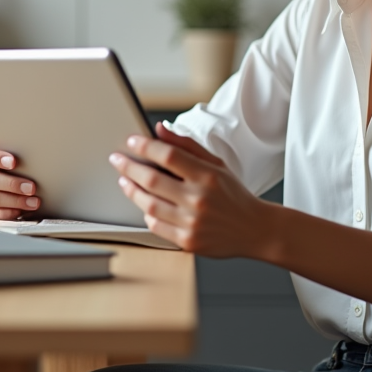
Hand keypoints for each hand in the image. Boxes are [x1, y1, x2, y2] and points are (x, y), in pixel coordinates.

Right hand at [0, 143, 40, 219]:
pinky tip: (21, 211)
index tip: (13, 162)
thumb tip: (40, 155)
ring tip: (34, 201)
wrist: (20, 186)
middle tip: (31, 187)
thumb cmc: (20, 167)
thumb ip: (21, 155)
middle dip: (12, 184)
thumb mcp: (20, 158)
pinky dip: (9, 213)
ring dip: (16, 200)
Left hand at [109, 122, 270, 257]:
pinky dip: (146, 214)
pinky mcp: (188, 241)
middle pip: (152, 179)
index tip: (132, 141)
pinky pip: (156, 226)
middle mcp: (199, 199)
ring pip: (149, 204)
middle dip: (129, 167)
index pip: (168, 155)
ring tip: (124, 181)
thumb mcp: (216, 164)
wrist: (254, 229)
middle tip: (117, 160)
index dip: (145, 146)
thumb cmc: (234, 194)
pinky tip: (144, 205)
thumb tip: (160, 130)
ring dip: (132, 190)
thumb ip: (187, 146)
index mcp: (207, 176)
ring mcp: (192, 222)